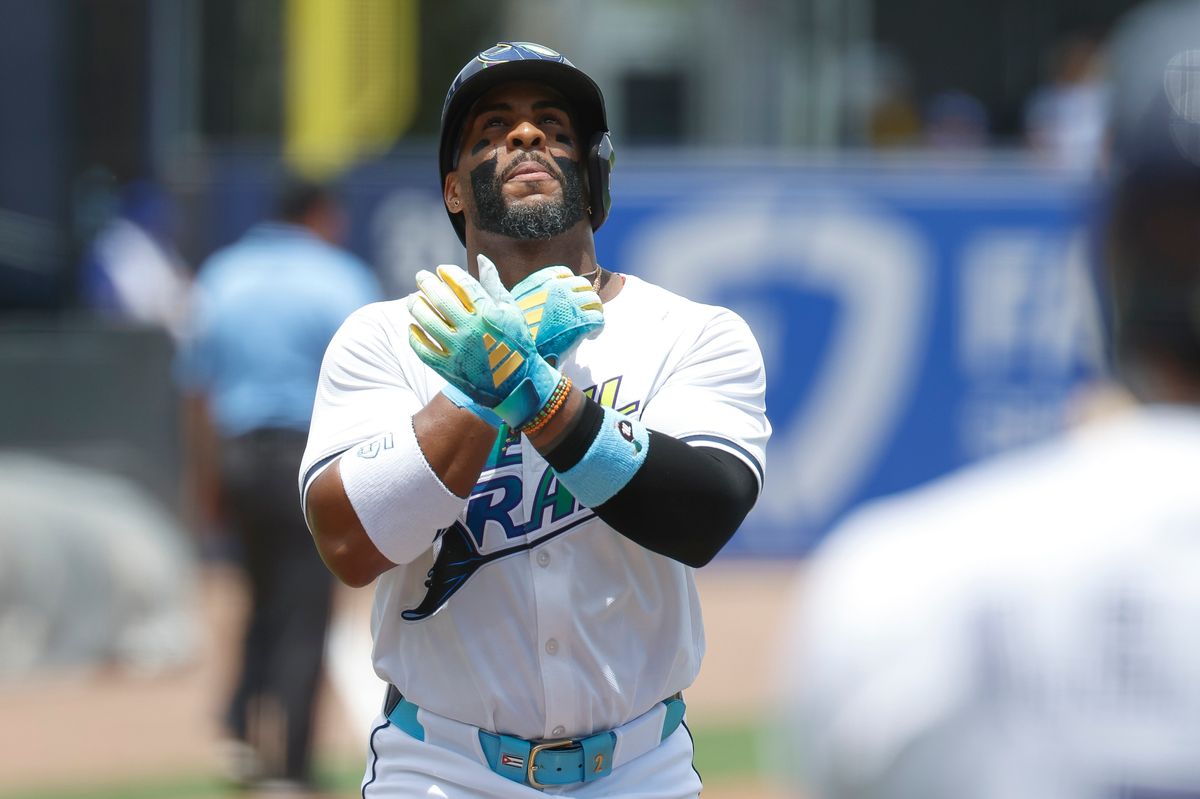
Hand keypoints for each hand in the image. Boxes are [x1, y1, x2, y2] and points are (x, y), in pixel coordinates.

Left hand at [407, 258, 561, 428]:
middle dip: (426, 283)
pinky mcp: (448, 368)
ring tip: (412, 299)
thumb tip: (481, 258)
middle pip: (439, 299)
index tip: (441, 270)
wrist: (519, 383)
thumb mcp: (511, 311)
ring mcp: (457, 349)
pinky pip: (423, 349)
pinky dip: (414, 337)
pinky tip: (412, 327)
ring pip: (426, 321)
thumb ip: (493, 284)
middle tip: (420, 277)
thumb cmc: (517, 342)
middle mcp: (470, 329)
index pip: (461, 284)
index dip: (448, 273)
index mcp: (487, 313)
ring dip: (415, 306)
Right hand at [507, 260, 603, 364]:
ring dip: (593, 312)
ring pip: (595, 301)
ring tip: (587, 326)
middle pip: (583, 285)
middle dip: (584, 298)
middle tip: (580, 313)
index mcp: (541, 280)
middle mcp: (558, 288)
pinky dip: (597, 328)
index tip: (569, 298)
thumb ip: (530, 295)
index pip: (565, 273)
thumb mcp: (515, 303)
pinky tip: (589, 337)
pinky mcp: (582, 321)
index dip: (570, 286)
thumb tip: (538, 298)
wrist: (520, 353)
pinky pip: (599, 318)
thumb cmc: (517, 332)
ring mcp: (571, 304)